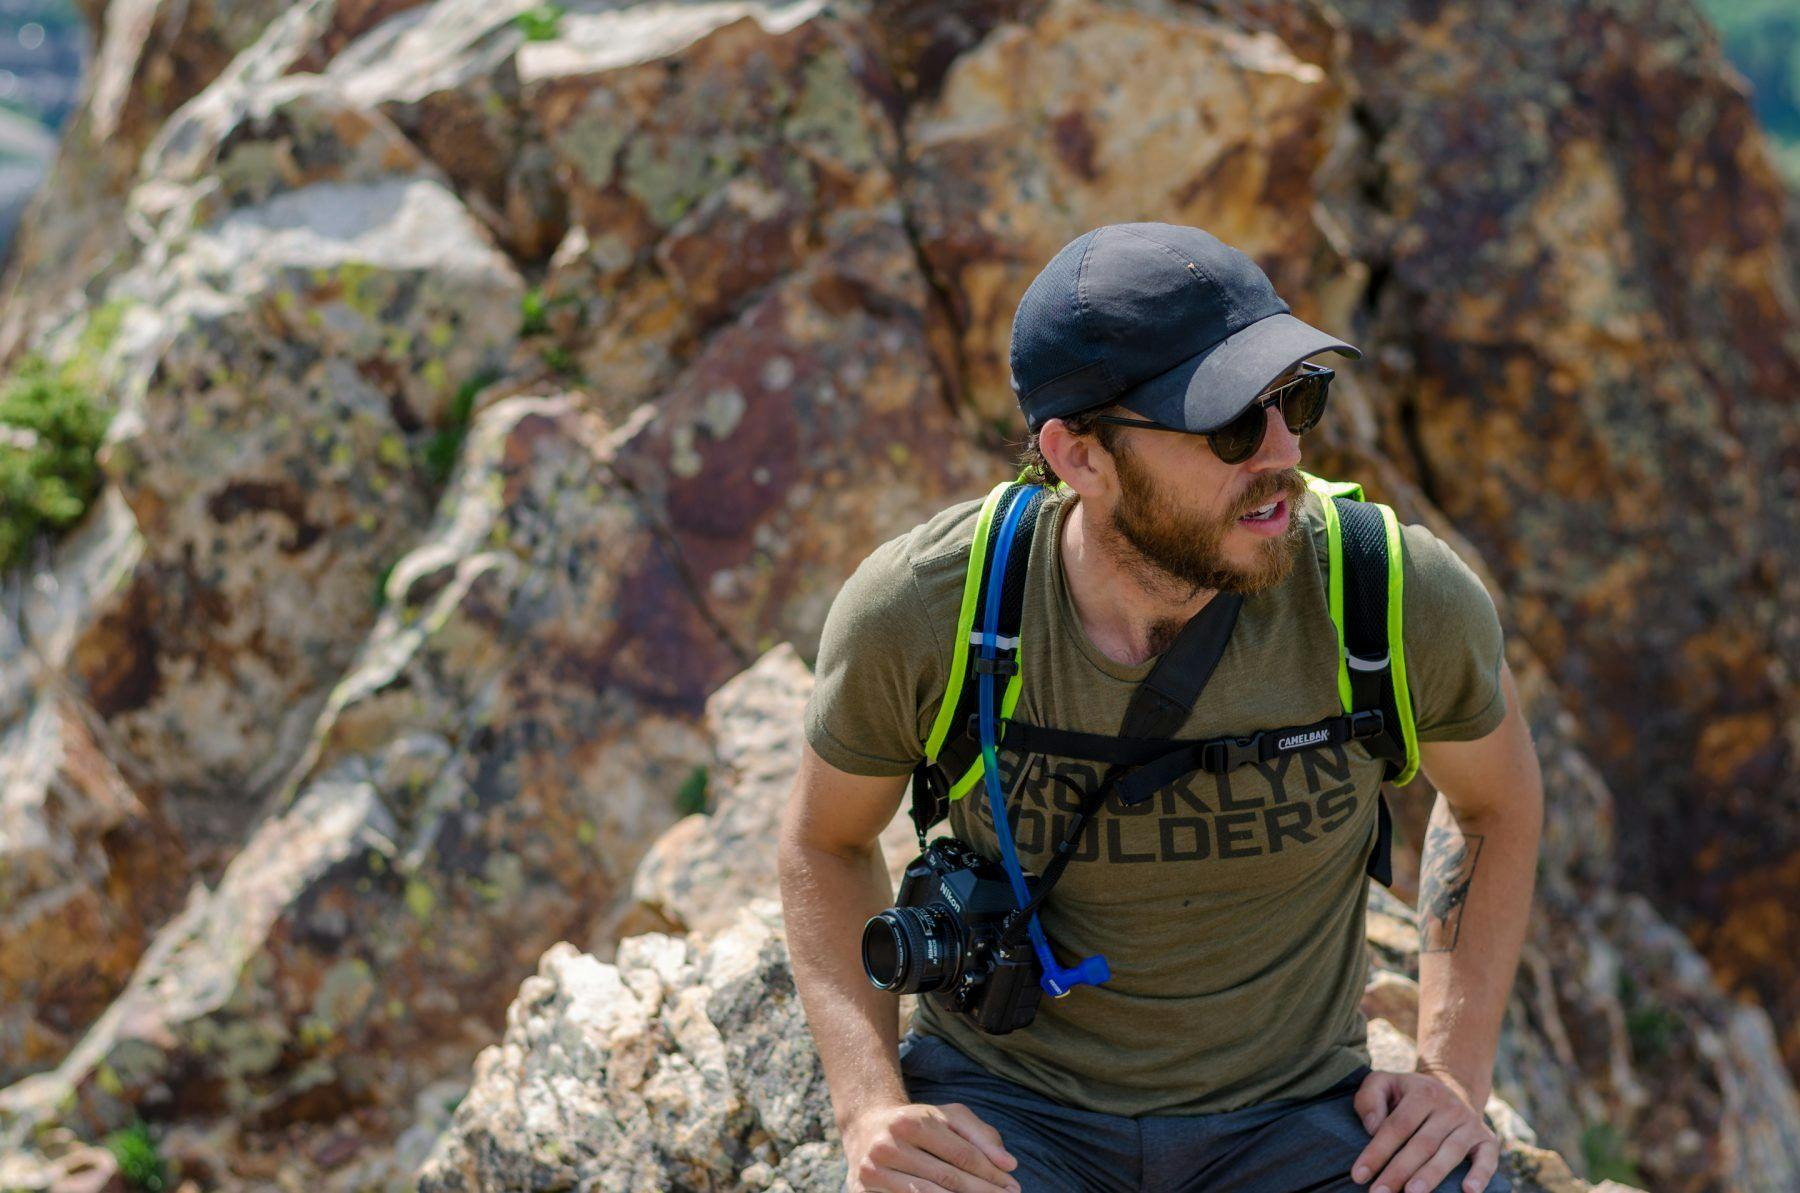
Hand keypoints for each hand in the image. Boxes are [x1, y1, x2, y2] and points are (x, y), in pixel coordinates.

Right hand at [843, 1100, 1021, 1192]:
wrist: (864, 1128)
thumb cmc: (917, 1122)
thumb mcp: (947, 1117)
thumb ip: (981, 1135)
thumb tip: (1009, 1164)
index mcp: (912, 1122)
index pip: (962, 1154)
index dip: (991, 1173)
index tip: (1013, 1186)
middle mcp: (889, 1145)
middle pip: (947, 1178)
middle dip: (983, 1192)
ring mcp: (873, 1170)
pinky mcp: (861, 1191)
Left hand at [1349, 1069, 1500, 1192]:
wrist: (1453, 1087)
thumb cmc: (1407, 1094)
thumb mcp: (1384, 1083)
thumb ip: (1370, 1099)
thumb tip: (1373, 1127)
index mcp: (1422, 1093)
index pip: (1396, 1126)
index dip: (1377, 1151)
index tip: (1359, 1175)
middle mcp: (1449, 1107)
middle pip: (1422, 1143)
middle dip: (1399, 1171)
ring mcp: (1470, 1123)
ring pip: (1450, 1153)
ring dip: (1431, 1176)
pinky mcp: (1488, 1140)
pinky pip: (1488, 1158)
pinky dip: (1481, 1175)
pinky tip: (1469, 1191)